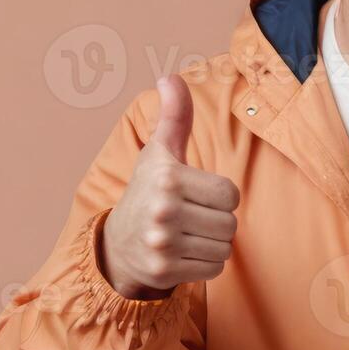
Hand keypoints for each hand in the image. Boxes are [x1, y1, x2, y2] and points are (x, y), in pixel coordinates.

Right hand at [100, 74, 239, 298]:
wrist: (118, 243)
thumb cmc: (148, 190)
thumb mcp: (160, 151)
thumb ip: (174, 116)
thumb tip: (169, 77)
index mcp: (167, 177)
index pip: (230, 193)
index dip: (221, 195)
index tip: (198, 194)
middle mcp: (162, 210)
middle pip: (230, 223)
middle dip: (217, 221)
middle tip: (192, 217)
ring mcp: (161, 243)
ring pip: (224, 247)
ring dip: (213, 243)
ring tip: (188, 234)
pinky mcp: (164, 272)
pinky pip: (214, 269)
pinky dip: (205, 264)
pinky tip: (183, 253)